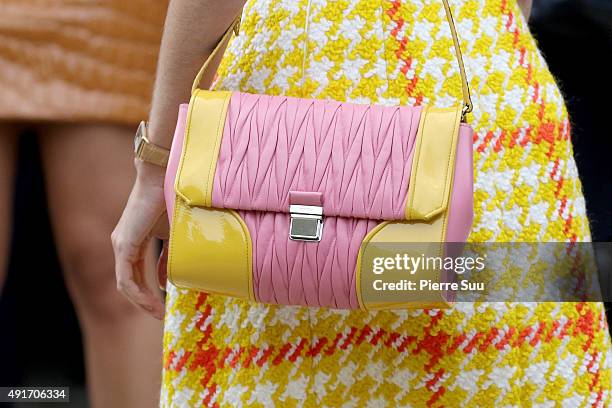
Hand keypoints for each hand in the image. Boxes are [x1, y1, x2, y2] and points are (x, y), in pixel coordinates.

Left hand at [112, 162, 167, 319]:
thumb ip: (167, 258)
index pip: (136, 276)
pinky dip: (138, 293)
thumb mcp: (172, 236)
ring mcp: (121, 245)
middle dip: (145, 302)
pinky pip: (126, 278)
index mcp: (132, 242)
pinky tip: (152, 302)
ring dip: (142, 302)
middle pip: (129, 284)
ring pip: (126, 284)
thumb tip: (164, 283)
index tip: (165, 306)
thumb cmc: (171, 201)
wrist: (163, 177)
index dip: (149, 294)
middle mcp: (122, 245)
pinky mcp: (124, 245)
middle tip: (162, 315)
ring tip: (159, 313)